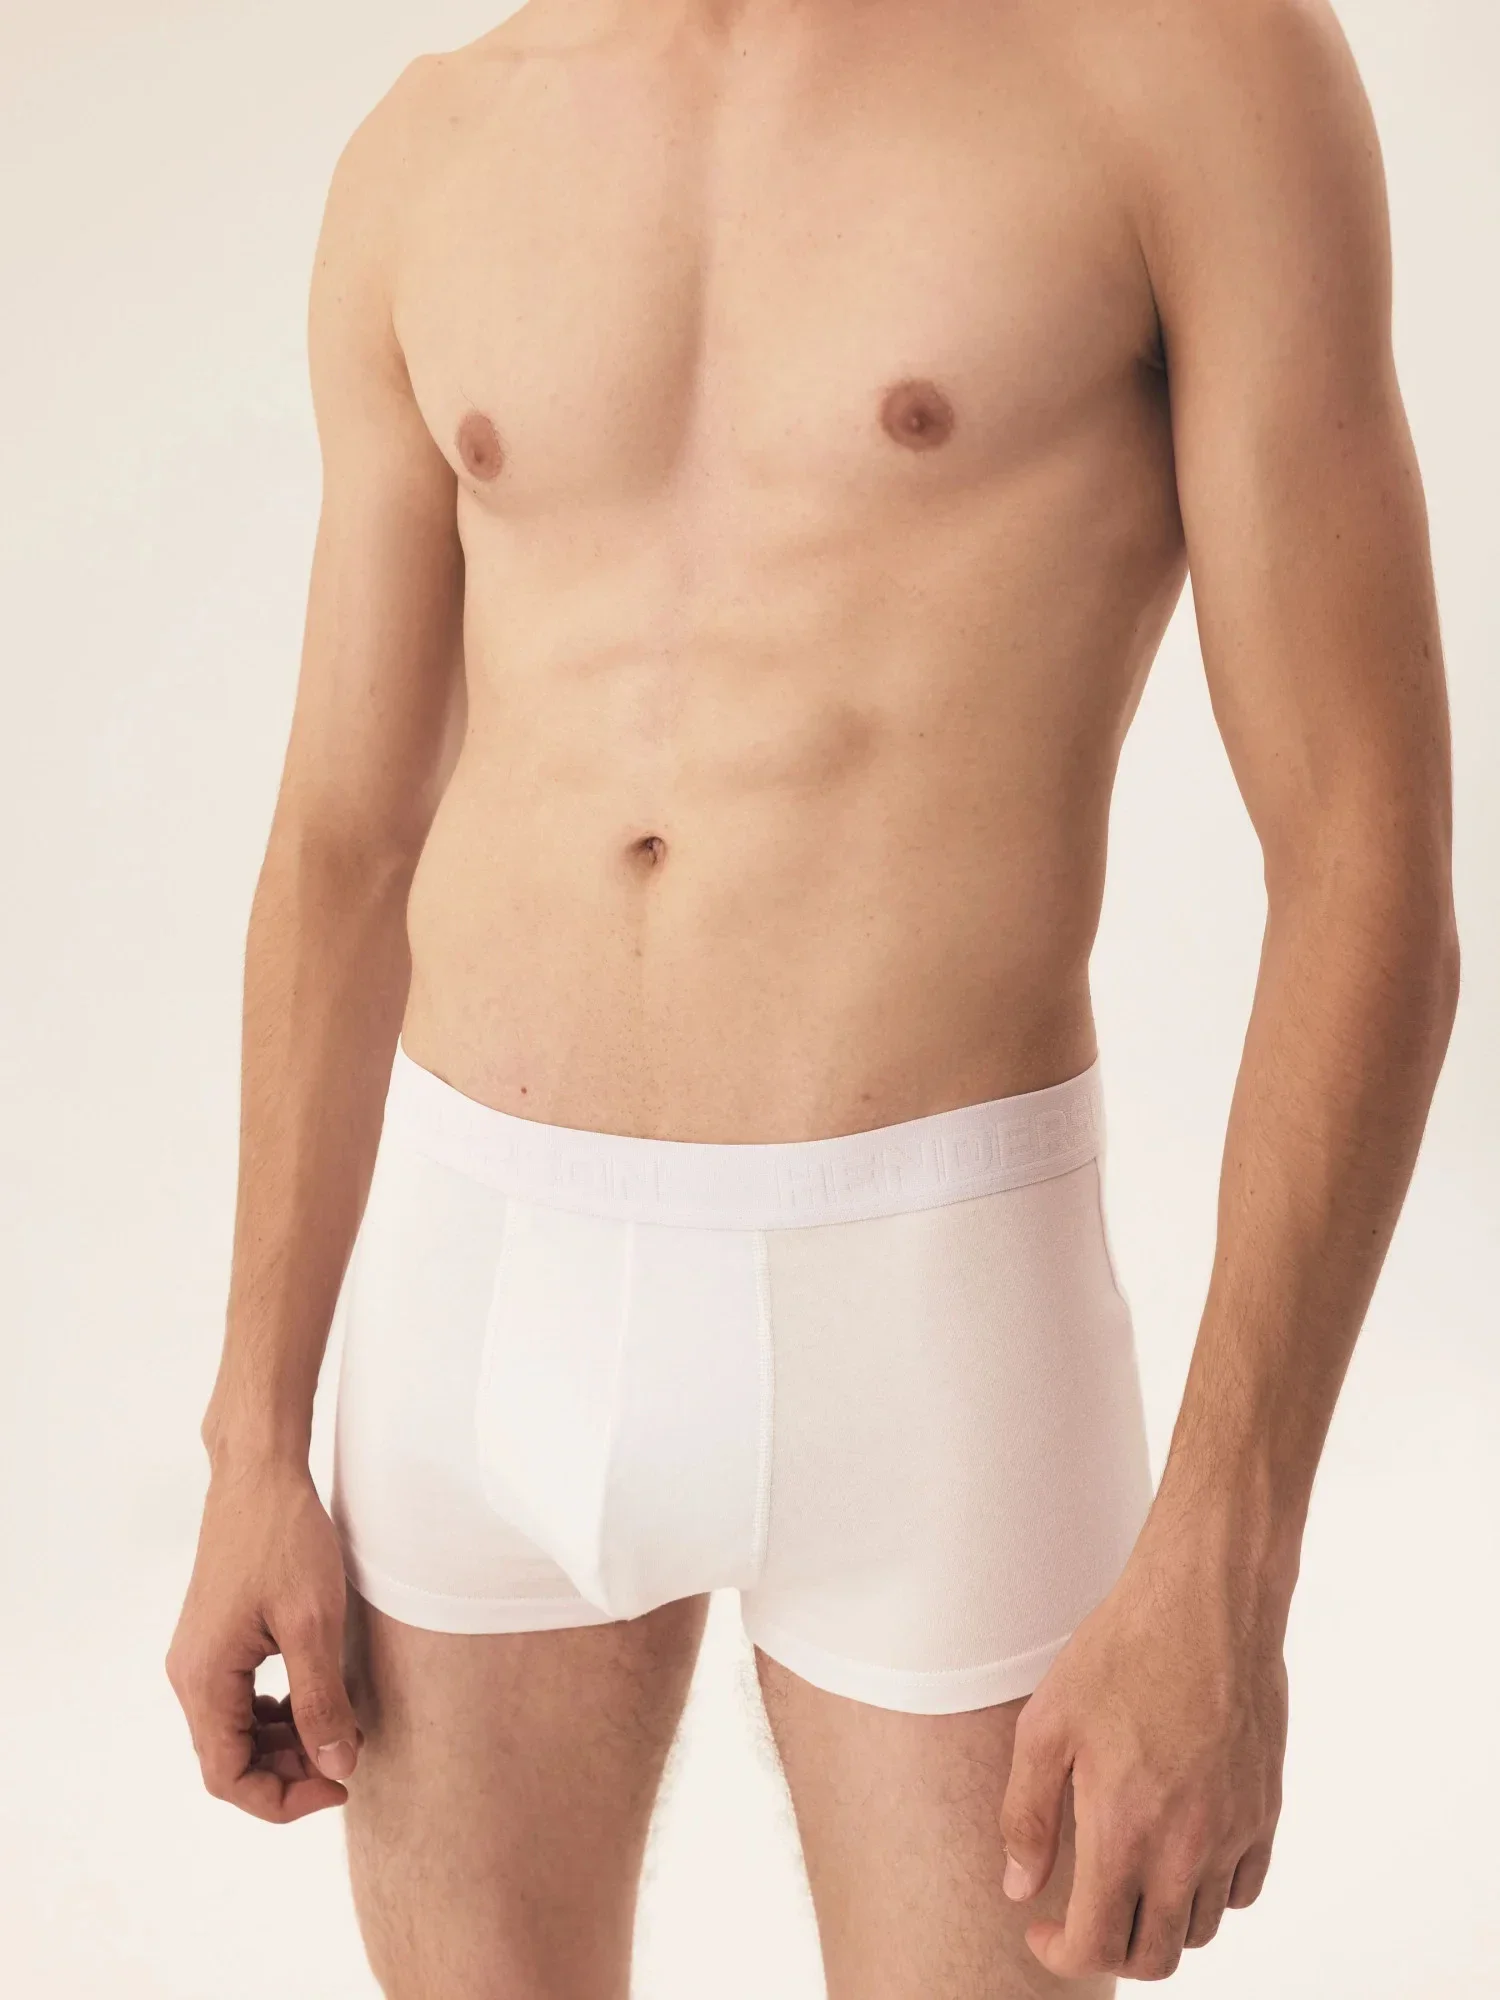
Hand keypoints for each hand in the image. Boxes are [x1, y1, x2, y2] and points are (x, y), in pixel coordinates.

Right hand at [166, 1456, 362, 1822]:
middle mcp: (190, 1674)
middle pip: (229, 1758)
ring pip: (234, 1730)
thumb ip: (321, 1701)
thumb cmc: (284, 1538)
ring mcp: (200, 1654)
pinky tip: (312, 1698)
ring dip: (283, 1743)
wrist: (259, 1473)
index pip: (227, 1777)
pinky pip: (238, 1698)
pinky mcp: (216, 1637)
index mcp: (204, 1679)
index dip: (282, 1798)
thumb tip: (335, 1765)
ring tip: (336, 1728)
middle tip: (344, 1758)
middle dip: (287, 1771)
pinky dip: (274, 1713)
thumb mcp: (313, 1623)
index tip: (337, 1785)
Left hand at [998, 1521, 1288, 1980]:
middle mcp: (1186, 1846)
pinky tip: (1177, 1853)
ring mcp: (1234, 1832)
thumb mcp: (1046, 1724)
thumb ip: (1027, 1815)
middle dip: (1110, 1949)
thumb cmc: (1122, 1650)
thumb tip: (1020, 1887)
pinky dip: (1209, 1894)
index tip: (1043, 1930)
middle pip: (1155, 1955)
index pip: (1098, 1945)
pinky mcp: (1265, 1810)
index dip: (1062, 1954)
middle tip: (1081, 1912)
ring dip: (1158, 1922)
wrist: (1207, 1603)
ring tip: (1126, 1877)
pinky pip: (1242, 1890)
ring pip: (1200, 1928)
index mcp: (1125, 1830)